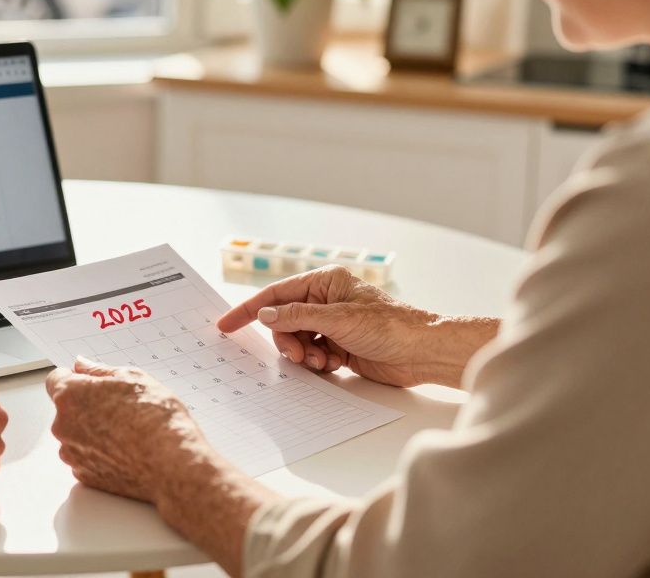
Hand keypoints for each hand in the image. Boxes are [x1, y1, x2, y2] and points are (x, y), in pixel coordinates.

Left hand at [46, 357, 210, 502]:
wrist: (171, 462)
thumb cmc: (155, 417)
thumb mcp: (131, 377)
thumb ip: (98, 370)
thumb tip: (81, 365)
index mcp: (70, 396)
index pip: (56, 379)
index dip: (74, 378)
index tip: (90, 382)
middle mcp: (63, 426)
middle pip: (66, 409)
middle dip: (85, 406)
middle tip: (119, 407)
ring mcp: (72, 454)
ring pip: (76, 435)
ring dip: (91, 432)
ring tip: (126, 431)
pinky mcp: (84, 476)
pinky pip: (86, 458)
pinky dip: (99, 454)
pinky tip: (124, 450)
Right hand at [218, 265, 496, 388]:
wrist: (423, 352)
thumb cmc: (390, 326)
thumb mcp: (338, 318)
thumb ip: (297, 316)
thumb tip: (265, 315)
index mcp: (325, 283)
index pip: (276, 294)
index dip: (249, 310)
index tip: (225, 325)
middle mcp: (326, 302)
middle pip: (283, 321)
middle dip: (287, 340)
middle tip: (300, 355)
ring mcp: (332, 325)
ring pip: (296, 341)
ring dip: (304, 354)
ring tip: (324, 362)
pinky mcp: (340, 347)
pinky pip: (312, 355)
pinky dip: (317, 363)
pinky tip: (334, 365)